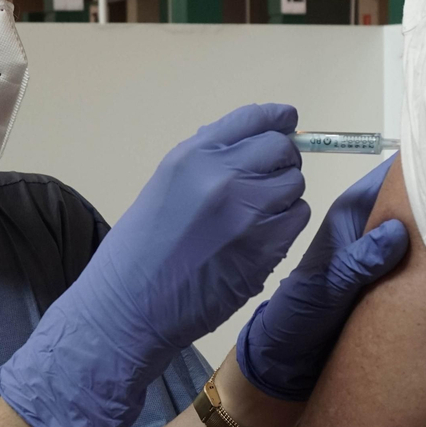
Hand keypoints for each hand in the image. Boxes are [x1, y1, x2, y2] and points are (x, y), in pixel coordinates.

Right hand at [0, 103, 311, 426]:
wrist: (128, 308)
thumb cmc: (139, 249)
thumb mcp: (165, 185)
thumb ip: (207, 161)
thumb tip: (250, 144)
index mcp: (193, 156)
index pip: (254, 119)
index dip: (278, 118)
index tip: (287, 122)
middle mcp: (224, 177)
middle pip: (283, 150)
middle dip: (281, 161)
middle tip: (267, 182)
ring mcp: (249, 214)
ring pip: (295, 186)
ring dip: (283, 197)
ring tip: (256, 217)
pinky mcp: (265, 250)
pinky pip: (297, 221)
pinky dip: (285, 226)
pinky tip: (259, 239)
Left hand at [236, 156, 406, 400]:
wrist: (290, 354)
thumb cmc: (300, 314)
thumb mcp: (327, 286)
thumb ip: (359, 260)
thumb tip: (398, 232)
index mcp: (352, 213)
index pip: (395, 174)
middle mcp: (372, 225)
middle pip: (418, 199)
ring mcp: (385, 251)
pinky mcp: (394, 276)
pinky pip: (424, 260)